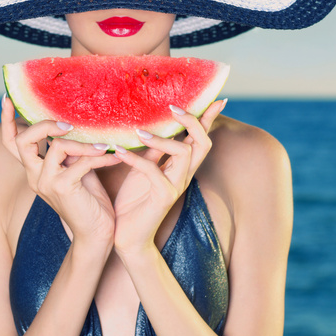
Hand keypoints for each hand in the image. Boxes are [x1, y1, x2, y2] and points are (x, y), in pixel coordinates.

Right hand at [1, 95, 120, 246]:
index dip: (5, 121)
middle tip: (69, 123)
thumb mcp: (76, 169)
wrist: (96, 233)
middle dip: (44, 124)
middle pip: (24, 140)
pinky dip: (99, 156)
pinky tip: (114, 157)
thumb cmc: (89, 200)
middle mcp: (34, 175)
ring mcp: (46, 182)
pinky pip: (80, 161)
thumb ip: (70, 150)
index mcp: (34, 170)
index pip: (11, 143)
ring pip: (56, 146)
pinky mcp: (62, 188)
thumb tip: (75, 124)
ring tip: (104, 145)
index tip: (6, 98)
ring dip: (83, 143)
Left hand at [111, 99, 226, 257]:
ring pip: (184, 153)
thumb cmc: (134, 202)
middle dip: (193, 122)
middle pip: (202, 144)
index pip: (200, 139)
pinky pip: (153, 171)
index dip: (208, 120)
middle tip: (174, 108)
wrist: (127, 236)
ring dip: (162, 139)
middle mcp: (184, 175)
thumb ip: (152, 151)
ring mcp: (176, 186)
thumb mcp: (143, 169)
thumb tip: (151, 124)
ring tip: (139, 131)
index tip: (217, 99)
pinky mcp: (163, 197)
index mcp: (181, 167)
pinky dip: (135, 158)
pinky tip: (118, 151)